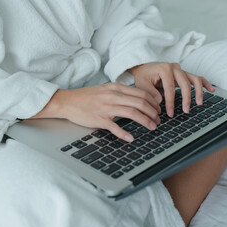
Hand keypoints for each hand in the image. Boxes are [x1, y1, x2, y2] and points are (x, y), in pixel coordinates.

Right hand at [33, 83, 161, 141]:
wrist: (68, 101)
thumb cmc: (86, 97)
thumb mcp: (105, 90)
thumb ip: (120, 93)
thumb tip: (136, 100)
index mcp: (116, 88)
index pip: (141, 93)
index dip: (153, 102)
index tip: (158, 109)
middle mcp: (113, 96)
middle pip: (140, 102)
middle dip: (153, 112)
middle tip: (158, 120)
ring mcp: (106, 108)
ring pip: (132, 113)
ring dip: (145, 121)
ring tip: (152, 127)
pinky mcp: (99, 119)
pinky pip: (115, 127)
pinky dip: (124, 133)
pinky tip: (131, 138)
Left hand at [129, 62, 214, 116]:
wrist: (143, 67)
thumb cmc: (143, 76)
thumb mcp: (141, 84)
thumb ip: (150, 92)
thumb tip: (160, 101)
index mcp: (164, 68)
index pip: (170, 88)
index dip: (171, 102)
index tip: (170, 113)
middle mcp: (175, 67)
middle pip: (185, 84)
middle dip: (187, 98)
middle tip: (186, 111)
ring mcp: (181, 70)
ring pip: (194, 79)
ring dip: (198, 91)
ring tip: (199, 103)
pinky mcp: (184, 73)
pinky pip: (197, 77)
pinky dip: (205, 83)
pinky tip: (211, 90)